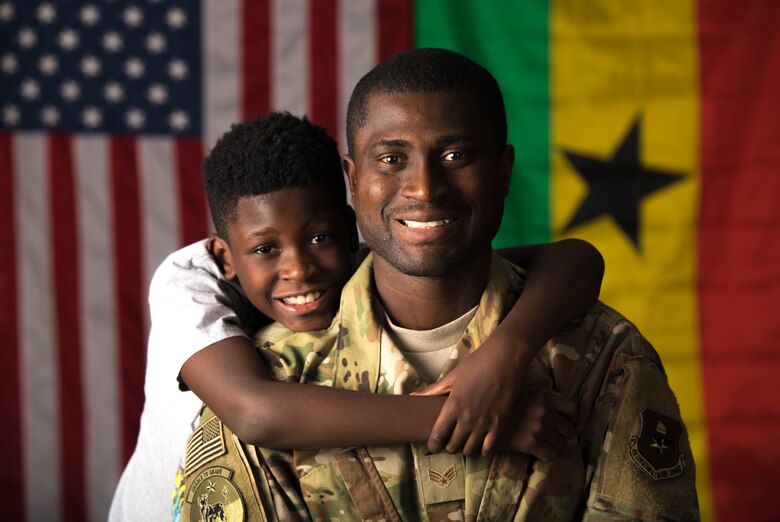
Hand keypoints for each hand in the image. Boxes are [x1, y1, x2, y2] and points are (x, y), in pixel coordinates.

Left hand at [413, 333, 533, 456]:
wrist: (505, 359)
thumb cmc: (476, 364)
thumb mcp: (452, 377)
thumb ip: (432, 391)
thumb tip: (413, 396)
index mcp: (453, 406)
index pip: (437, 436)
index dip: (433, 444)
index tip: (433, 444)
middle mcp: (467, 419)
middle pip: (452, 446)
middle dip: (447, 447)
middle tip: (448, 441)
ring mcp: (484, 423)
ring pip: (469, 450)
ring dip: (464, 449)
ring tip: (463, 442)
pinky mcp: (499, 424)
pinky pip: (488, 448)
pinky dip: (482, 450)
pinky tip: (480, 444)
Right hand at [498, 388, 576, 460]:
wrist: (483, 420)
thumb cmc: (503, 403)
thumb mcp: (521, 390)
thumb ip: (538, 388)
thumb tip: (548, 383)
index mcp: (545, 397)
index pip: (572, 408)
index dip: (571, 416)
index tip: (565, 420)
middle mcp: (545, 412)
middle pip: (569, 429)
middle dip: (563, 433)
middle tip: (554, 435)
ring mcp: (539, 429)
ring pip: (562, 444)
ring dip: (556, 445)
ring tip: (547, 444)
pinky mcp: (532, 444)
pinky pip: (551, 455)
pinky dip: (548, 455)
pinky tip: (540, 451)